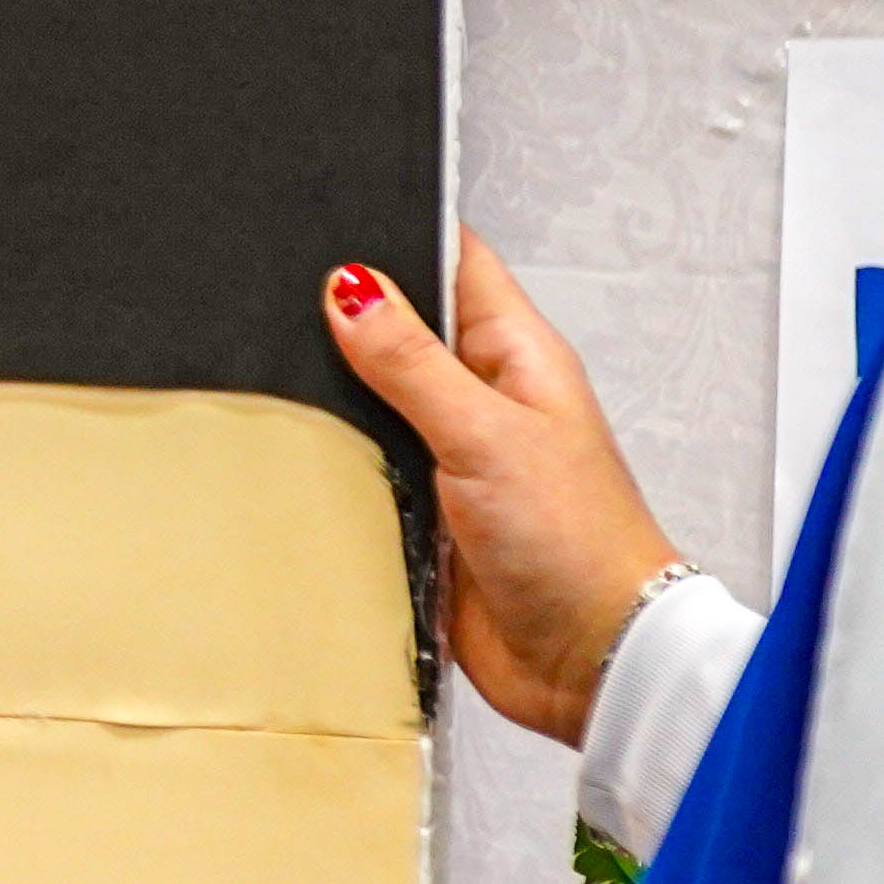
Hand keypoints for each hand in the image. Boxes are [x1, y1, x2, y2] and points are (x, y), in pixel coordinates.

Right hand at [324, 230, 685, 741]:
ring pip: (375, 406)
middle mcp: (486, 401)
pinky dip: (341, 475)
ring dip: (342, 408)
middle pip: (403, 331)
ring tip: (299, 396)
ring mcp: (455, 459)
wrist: (591, 661)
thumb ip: (413, 362)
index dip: (400, 232)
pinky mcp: (427, 518)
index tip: (333, 222)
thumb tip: (352, 289)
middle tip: (292, 317)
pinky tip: (311, 468)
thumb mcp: (486, 435)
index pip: (455, 261)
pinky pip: (368, 477)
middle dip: (349, 324)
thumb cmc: (579, 546)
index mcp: (517, 355)